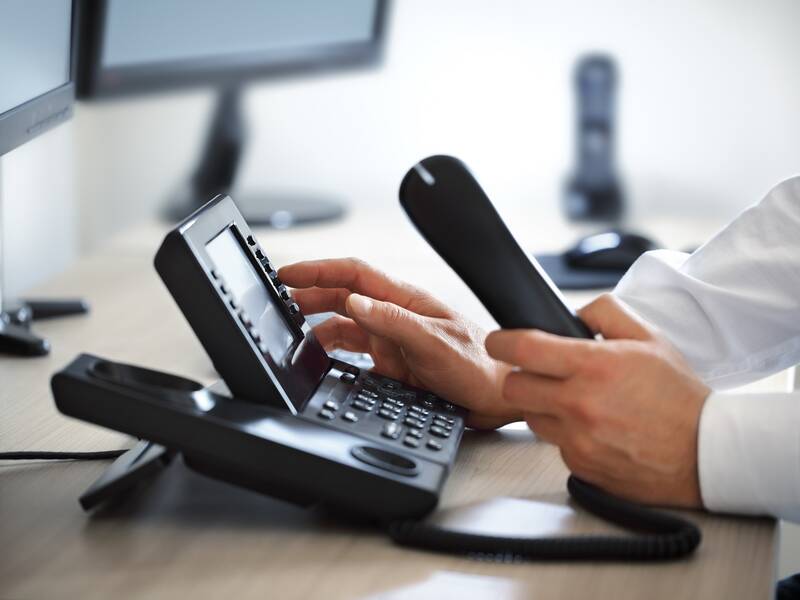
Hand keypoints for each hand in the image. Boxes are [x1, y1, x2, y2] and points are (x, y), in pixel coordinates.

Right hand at [278, 258, 520, 428]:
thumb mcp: (433, 341)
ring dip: (317, 324)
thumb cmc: (477, 365)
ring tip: (290, 330)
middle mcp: (395, 316)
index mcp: (404, 300)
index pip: (354, 274)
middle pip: (342, 295)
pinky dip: (332, 352)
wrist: (497, 397)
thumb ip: (392, 321)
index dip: (319, 269)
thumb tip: (353, 301)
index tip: (288, 273)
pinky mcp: (391, 364)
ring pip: (344, 324)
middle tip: (278, 300)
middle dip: (309, 294)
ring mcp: (392, 339)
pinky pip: (353, 353)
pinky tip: (318, 358)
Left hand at [485, 294, 709, 507]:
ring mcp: (578, 439)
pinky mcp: (581, 466)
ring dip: (543, 407)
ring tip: (575, 403)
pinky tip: (593, 429)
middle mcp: (580, 404)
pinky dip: (566, 435)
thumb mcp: (649, 338)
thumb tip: (573, 312)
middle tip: (539, 374)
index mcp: (594, 366)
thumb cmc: (678, 397)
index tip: (498, 341)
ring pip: (532, 417)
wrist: (706, 453)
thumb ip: (606, 313)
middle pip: (513, 387)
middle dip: (520, 376)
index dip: (501, 341)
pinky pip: (555, 444)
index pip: (522, 349)